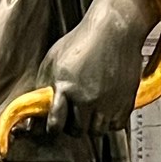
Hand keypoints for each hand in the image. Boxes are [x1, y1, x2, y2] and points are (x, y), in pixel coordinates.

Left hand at [35, 4, 144, 137]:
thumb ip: (43, 87)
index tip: (54, 126)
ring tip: (90, 111)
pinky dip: (110, 121)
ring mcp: (108, 101)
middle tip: (73, 115)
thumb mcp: (53, 61)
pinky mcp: (126, 101)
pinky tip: (105, 108)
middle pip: (77, 132)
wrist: (114, 30)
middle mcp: (87, 98)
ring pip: (97, 131)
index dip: (53, 128)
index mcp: (66, 87)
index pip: (55, 125)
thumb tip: (34, 110)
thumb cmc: (82, 41)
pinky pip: (116, 125)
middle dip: (73, 126)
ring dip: (91, 125)